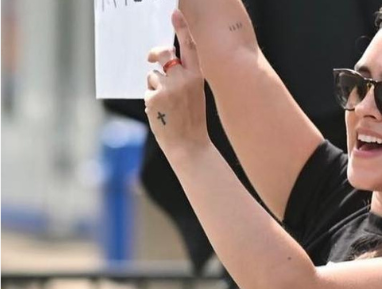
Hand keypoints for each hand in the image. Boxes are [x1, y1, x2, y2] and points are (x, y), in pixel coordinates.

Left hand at [144, 10, 208, 162]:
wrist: (189, 145)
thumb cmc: (192, 120)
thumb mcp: (195, 94)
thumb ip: (184, 77)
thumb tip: (163, 65)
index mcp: (197, 76)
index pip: (189, 48)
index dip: (182, 29)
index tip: (175, 14)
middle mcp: (183, 78)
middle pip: (164, 54)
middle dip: (155, 54)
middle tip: (151, 58)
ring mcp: (167, 87)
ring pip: (153, 76)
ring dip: (155, 87)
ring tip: (167, 106)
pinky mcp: (153, 97)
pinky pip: (147, 91)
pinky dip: (151, 101)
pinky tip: (162, 113)